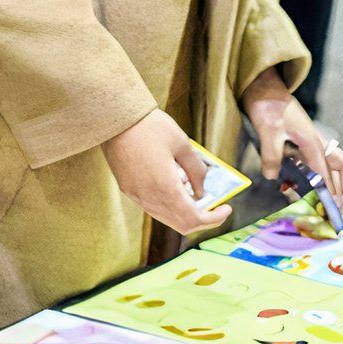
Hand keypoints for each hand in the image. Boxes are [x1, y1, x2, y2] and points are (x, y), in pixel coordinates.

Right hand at [101, 109, 225, 236]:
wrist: (116, 118)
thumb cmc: (150, 126)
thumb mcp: (183, 145)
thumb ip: (196, 171)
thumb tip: (203, 191)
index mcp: (165, 188)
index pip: (193, 219)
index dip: (213, 219)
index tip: (226, 208)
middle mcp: (149, 198)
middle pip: (180, 225)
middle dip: (202, 220)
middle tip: (216, 207)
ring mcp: (136, 195)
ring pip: (166, 218)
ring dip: (185, 214)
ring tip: (197, 195)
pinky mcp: (128, 189)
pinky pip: (153, 207)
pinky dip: (170, 206)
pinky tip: (177, 188)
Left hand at [241, 72, 342, 200]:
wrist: (263, 87)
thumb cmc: (268, 106)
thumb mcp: (268, 131)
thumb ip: (271, 155)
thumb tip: (272, 177)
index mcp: (312, 141)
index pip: (325, 171)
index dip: (330, 191)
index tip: (333, 208)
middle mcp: (316, 142)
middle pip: (342, 166)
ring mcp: (311, 141)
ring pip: (332, 165)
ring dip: (336, 183)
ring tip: (335, 202)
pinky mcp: (302, 141)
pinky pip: (318, 162)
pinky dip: (321, 176)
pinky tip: (311, 187)